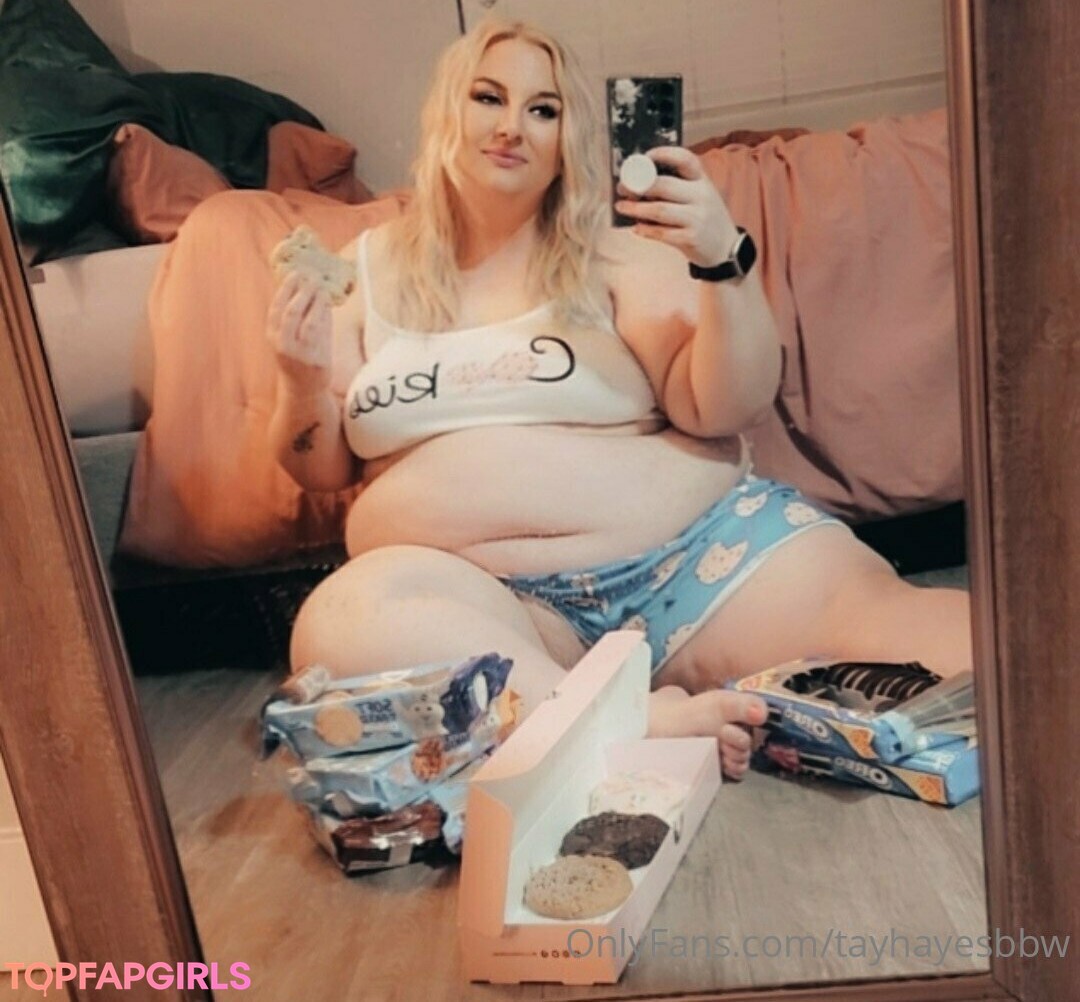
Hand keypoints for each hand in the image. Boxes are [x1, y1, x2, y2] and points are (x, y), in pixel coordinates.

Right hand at [266, 270, 332, 394]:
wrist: (304, 389)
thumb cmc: (298, 357)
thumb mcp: (290, 336)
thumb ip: (296, 315)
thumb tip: (306, 286)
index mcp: (273, 336)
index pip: (276, 308)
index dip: (286, 289)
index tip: (295, 273)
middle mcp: (283, 345)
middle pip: (291, 312)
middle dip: (301, 292)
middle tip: (312, 277)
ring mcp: (300, 353)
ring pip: (307, 321)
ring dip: (315, 301)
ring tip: (321, 288)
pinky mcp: (316, 360)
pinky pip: (321, 332)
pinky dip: (324, 315)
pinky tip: (328, 304)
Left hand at [614, 146, 739, 267]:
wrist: (725, 247)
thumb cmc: (703, 217)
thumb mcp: (698, 195)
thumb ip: (676, 186)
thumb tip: (637, 182)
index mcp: (702, 180)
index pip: (685, 159)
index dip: (663, 154)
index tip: (643, 157)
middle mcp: (702, 196)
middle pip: (665, 185)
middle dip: (638, 185)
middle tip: (622, 188)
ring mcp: (697, 218)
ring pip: (660, 210)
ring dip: (636, 208)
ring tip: (621, 207)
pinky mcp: (691, 238)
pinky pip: (662, 233)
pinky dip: (646, 229)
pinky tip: (636, 227)